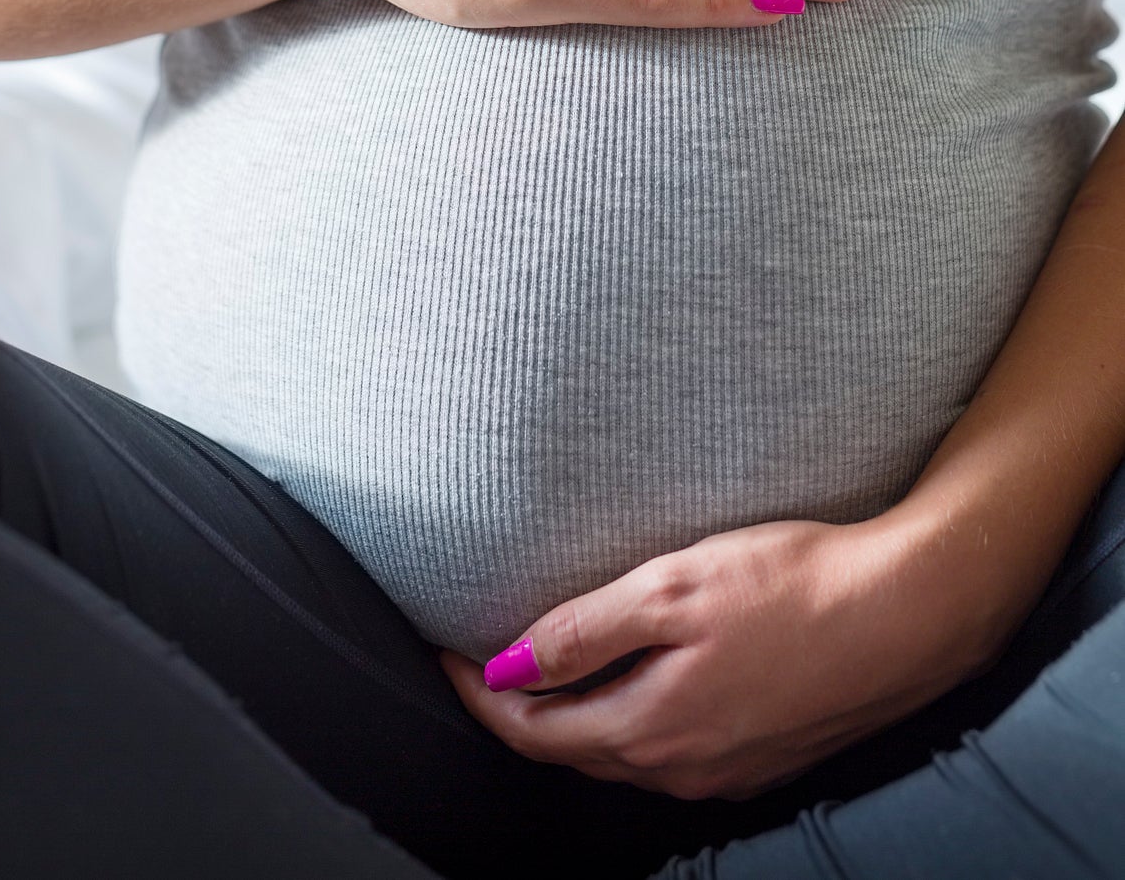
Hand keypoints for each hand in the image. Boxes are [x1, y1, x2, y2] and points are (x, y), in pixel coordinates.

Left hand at [438, 512, 1001, 799]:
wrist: (909, 611)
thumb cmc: (793, 585)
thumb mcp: (671, 589)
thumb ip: (584, 632)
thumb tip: (506, 669)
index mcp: (652, 730)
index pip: (533, 731)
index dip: (479, 694)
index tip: (446, 652)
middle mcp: (684, 767)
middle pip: (574, 750)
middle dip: (521, 709)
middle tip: (483, 654)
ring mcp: (728, 769)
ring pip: (623, 753)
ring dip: (577, 715)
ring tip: (548, 661)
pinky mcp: (764, 754)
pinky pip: (671, 749)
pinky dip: (631, 717)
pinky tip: (636, 676)